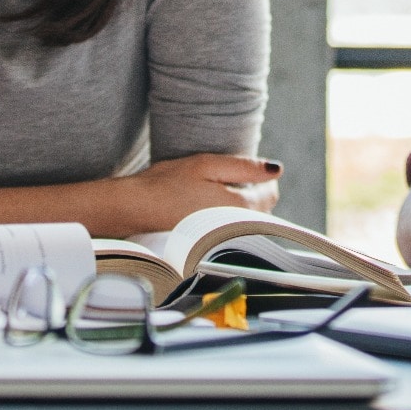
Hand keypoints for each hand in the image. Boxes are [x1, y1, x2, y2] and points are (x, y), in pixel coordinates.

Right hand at [120, 154, 282, 231]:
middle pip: (260, 210)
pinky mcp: (208, 244)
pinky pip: (228, 229)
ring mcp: (222, 239)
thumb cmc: (167, 183)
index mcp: (239, 206)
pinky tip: (203, 207)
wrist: (134, 209)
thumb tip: (276, 170)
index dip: (262, 179)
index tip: (244, 170)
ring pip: (244, 220)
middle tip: (225, 179)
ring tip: (212, 192)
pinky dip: (224, 217)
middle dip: (252, 193)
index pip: (270, 195)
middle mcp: (235, 228)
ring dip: (238, 207)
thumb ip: (244, 167)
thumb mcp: (207, 165)